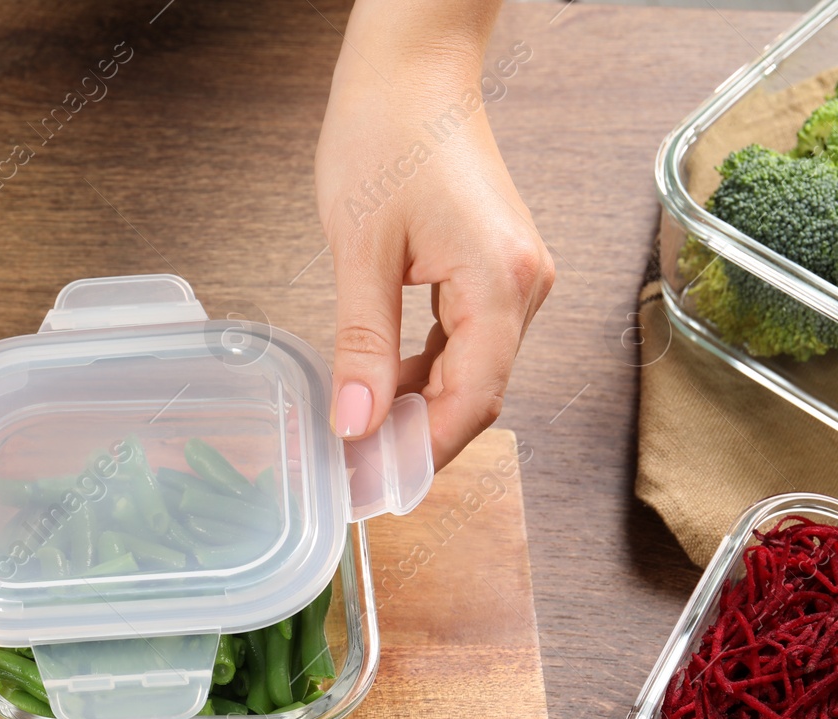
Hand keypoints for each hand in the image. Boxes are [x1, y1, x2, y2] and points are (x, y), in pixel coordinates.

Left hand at [314, 6, 553, 469]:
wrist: (411, 69)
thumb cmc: (387, 135)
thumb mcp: (360, 251)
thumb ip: (363, 346)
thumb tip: (357, 423)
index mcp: (500, 283)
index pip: (472, 402)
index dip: (421, 454)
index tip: (372, 489)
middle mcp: (523, 286)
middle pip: (477, 395)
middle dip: (417, 440)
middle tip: (354, 476)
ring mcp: (514, 278)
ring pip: (471, 372)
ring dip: (418, 409)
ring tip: (357, 440)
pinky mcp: (493, 270)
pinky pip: (465, 342)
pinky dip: (426, 373)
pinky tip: (382, 389)